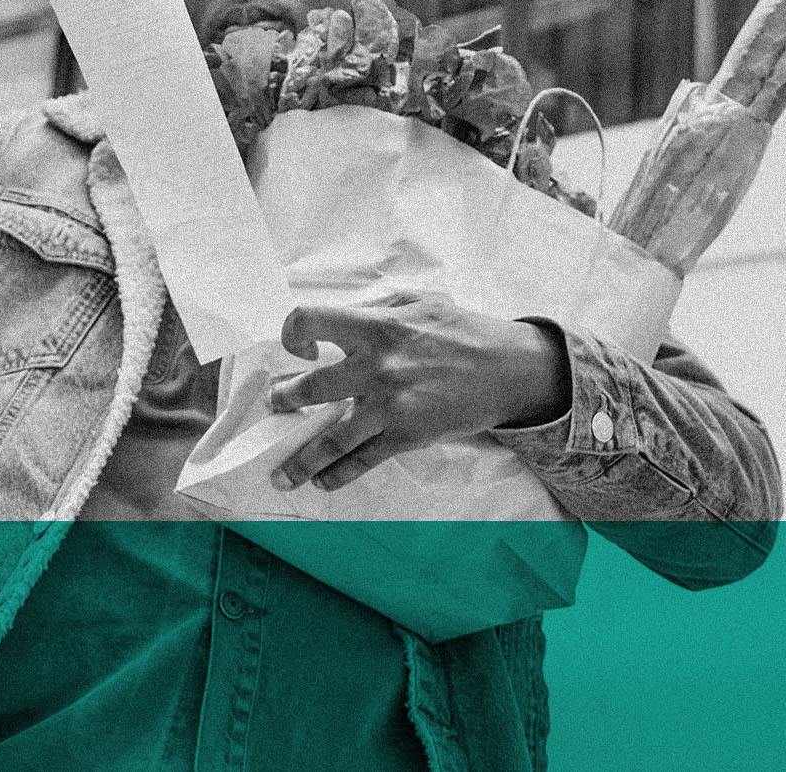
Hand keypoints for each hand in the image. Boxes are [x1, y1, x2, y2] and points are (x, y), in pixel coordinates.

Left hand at [268, 291, 569, 492]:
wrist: (509, 370)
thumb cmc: (464, 332)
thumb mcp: (418, 303)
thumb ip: (376, 309)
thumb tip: (339, 322)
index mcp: (376, 325)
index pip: (310, 320)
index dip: (293, 333)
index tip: (299, 350)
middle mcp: (377, 366)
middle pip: (310, 388)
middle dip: (284, 400)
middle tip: (275, 405)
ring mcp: (391, 405)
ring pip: (331, 439)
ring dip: (300, 459)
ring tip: (281, 474)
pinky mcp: (407, 436)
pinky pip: (363, 460)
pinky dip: (338, 475)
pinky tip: (323, 482)